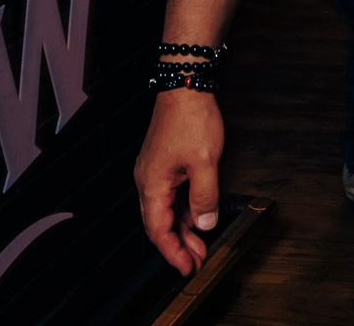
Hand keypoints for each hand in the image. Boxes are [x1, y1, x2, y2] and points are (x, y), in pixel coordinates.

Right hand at [134, 88, 225, 274]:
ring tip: (201, 246)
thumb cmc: (190, 117)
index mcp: (152, 183)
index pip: (158, 230)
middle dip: (178, 246)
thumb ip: (205, 197)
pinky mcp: (166, 163)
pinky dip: (185, 210)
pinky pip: (172, 195)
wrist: (186, 86)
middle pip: (160, 223)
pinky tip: (198, 218)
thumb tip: (205, 224)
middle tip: (197, 262)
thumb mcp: (205, 162)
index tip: (187, 268)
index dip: (172, 253)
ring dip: (183, 229)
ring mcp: (156, 171)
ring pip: (167, 210)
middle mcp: (148, 179)